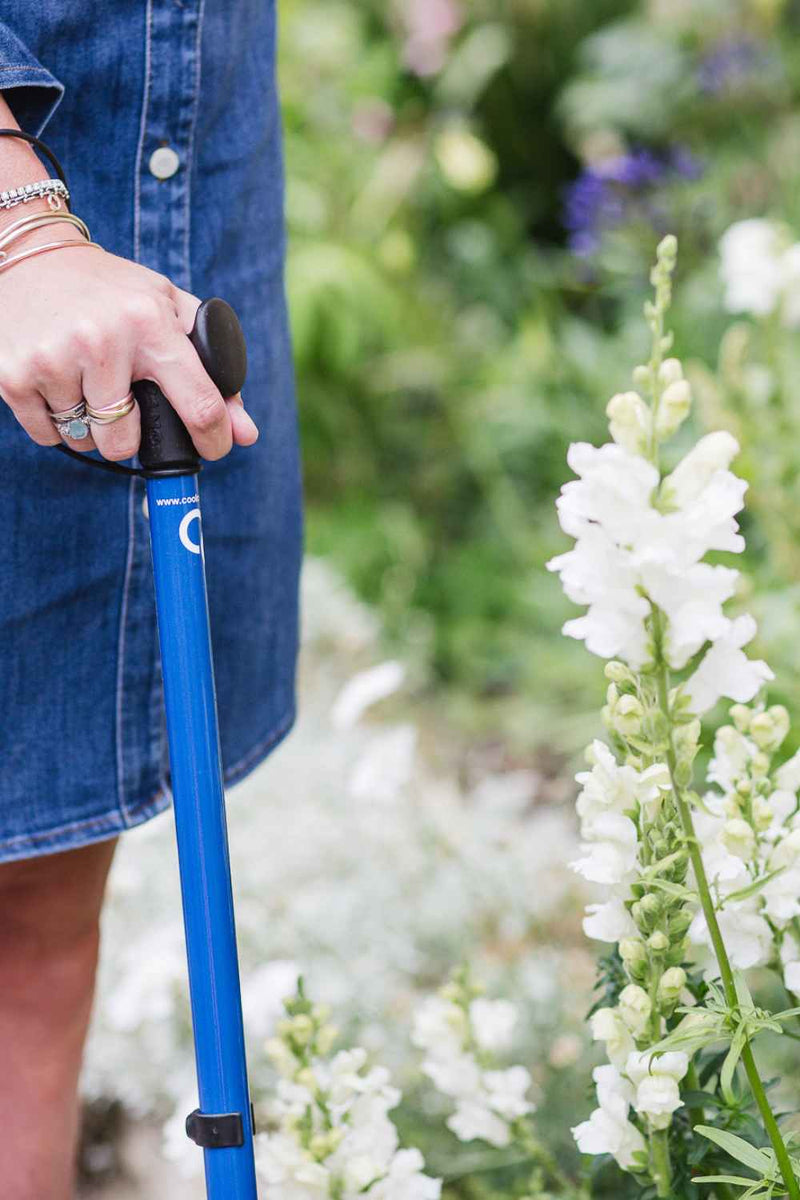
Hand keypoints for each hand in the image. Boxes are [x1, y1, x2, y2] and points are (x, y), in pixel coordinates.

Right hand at [0, 223, 257, 460]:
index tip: (214, 449)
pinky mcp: (13, 375)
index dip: (214, 440)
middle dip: (130, 435)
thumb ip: (215, 370)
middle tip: (121, 401)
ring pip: (85, 442)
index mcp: (150, 323)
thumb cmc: (113, 291)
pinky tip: (57, 382)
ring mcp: (53, 359)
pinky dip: (57, 423)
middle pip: (127, 442)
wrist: (31, 256)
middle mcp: (102, 341)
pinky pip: (48, 436)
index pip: (199, 405)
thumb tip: (246, 435)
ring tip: (85, 383)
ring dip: (90, 428)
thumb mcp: (168, 310)